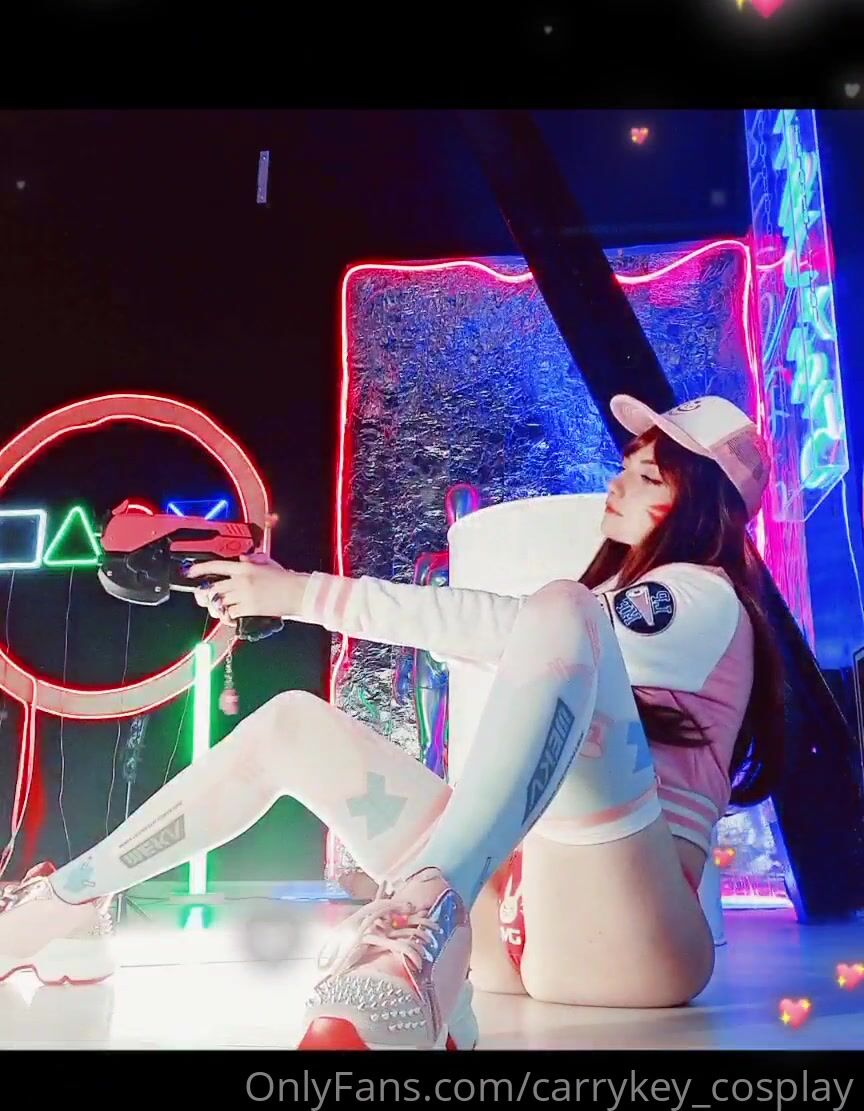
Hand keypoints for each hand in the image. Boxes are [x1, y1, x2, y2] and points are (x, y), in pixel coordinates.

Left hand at [185, 554, 306, 625]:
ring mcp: (244, 595)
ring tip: (222, 609)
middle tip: (207, 598)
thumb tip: (241, 559)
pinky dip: (228, 617)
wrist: (297, 593)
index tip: (190, 573)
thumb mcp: (268, 563)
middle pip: (213, 587)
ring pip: (220, 602)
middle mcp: (241, 580)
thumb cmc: (285, 579)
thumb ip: (253, 560)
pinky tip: (232, 617)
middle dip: (206, 594)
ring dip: (218, 607)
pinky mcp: (249, 608)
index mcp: (244, 568)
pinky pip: (230, 614)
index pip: (216, 566)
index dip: (200, 569)